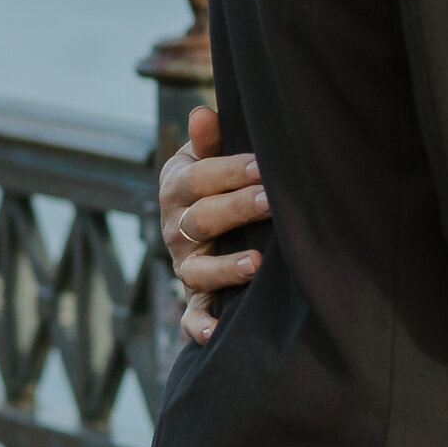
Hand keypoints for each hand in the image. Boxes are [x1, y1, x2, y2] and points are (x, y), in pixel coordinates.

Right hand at [159, 105, 268, 346]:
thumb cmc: (214, 181)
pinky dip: (201, 326)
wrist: (202, 221)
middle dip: (237, 209)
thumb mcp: (206, 156)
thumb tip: (204, 113)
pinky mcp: (195, 296)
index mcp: (178, 187)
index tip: (264, 165)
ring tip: (255, 262)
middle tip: (270, 201)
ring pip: (198, 269)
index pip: (199, 177)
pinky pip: (192, 315)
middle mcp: (177, 228)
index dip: (231, 170)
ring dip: (224, 268)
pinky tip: (217, 333)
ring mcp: (185, 265)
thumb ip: (209, 139)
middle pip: (203, 219)